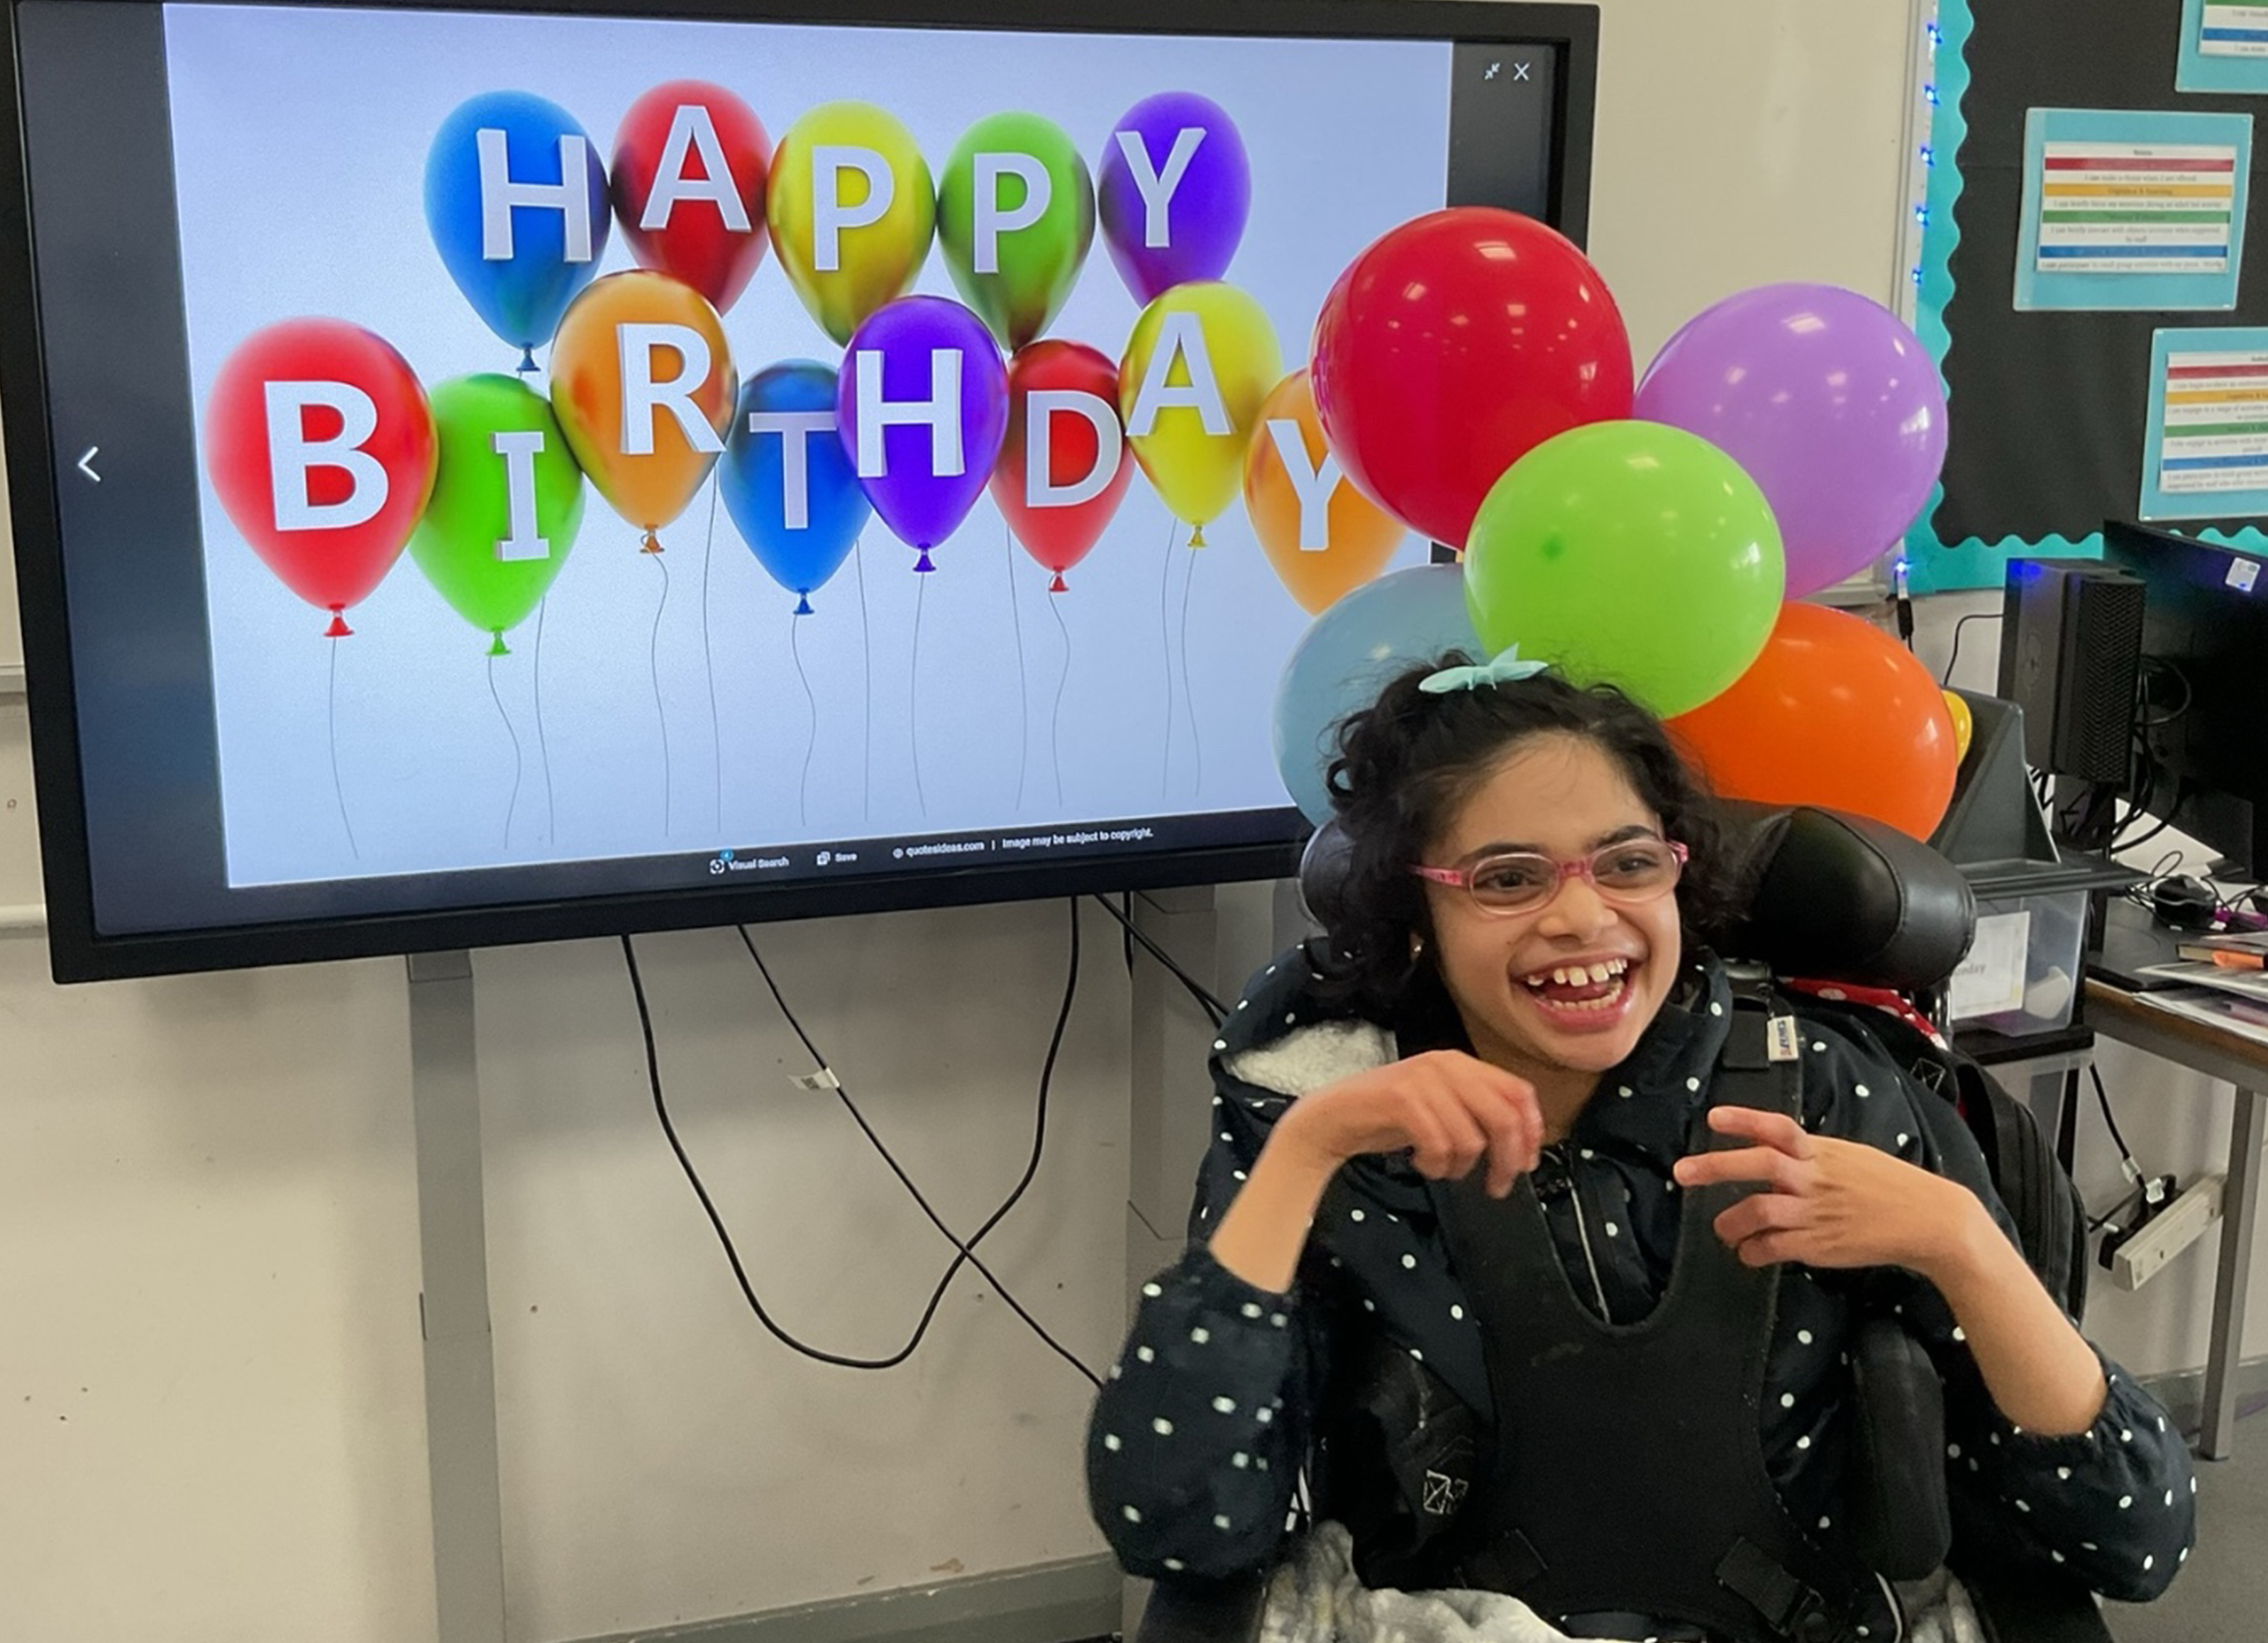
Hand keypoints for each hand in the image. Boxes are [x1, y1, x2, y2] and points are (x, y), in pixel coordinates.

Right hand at [1276, 1050, 1542, 1197]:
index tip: (1528, 1162)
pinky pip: (1439, 1144)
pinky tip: (1421, 1163)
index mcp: (1462, 1064)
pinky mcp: (1401, 1099)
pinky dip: (1435, 1165)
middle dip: (1507, 1159)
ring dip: (1459, 1166)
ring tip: (1440, 1168)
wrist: (1332, 1116)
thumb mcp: (1442, 1109)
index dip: (1532, 1131)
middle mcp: (1446, 1065)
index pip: (1519, 1093)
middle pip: (1503, 1118)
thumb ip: (1478, 1113)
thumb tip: (1522, 1145)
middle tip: (1498, 1186)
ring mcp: (1423, 1080)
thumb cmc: (1388, 1118)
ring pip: (1471, 1138)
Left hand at [1671, 1106, 1984, 1278]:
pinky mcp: (1820, 1245)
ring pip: (1760, 1210)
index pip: (1780, 1127)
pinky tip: (1748, 1253)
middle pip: (1760, 1164)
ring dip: (1731, 1221)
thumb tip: (1768, 1146)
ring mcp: (1816, 1212)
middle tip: (1683, 1172)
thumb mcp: (1849, 1157)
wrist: (1928, 1221)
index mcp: (1823, 1152)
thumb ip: (1810, 1154)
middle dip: (1716, 1167)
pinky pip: (1775, 1247)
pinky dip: (1754, 1251)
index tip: (1714, 1117)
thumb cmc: (1888, 1186)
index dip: (1745, 1120)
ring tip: (1723, 1230)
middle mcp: (1815, 1177)